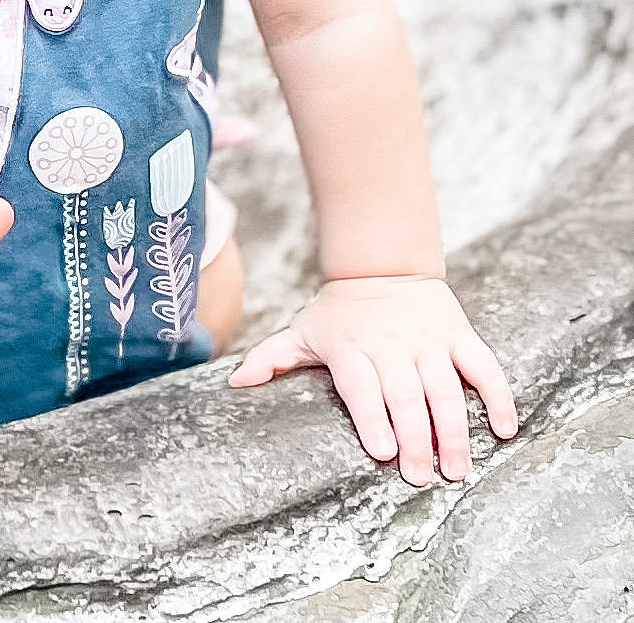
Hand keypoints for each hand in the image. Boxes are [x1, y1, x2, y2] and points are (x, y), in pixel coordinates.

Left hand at [228, 276, 517, 485]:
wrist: (383, 263)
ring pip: (446, 387)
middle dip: (415, 436)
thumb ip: (272, 357)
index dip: (372, 416)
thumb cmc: (340, 312)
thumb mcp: (304, 329)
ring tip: (458, 469)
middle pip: (405, 393)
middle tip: (421, 477)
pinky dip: (498, 396)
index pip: (362, 385)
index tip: (383, 452)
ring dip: (454, 430)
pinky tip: (505, 430)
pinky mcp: (458, 334)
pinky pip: (483, 365)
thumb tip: (236, 384)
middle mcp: (392, 343)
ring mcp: (429, 339)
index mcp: (352, 346)